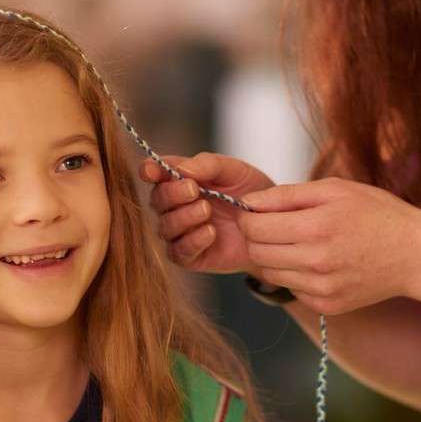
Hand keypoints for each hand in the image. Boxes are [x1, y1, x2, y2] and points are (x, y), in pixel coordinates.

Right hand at [139, 152, 275, 273]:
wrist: (273, 225)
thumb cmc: (250, 192)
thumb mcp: (233, 170)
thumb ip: (206, 165)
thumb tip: (180, 170)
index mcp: (179, 180)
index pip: (154, 173)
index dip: (148, 171)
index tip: (151, 171)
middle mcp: (174, 206)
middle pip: (157, 200)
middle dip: (172, 194)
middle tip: (193, 189)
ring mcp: (181, 233)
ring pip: (165, 227)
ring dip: (183, 217)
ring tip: (207, 210)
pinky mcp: (190, 256)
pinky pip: (179, 252)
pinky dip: (192, 241)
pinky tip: (210, 232)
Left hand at [239, 178, 420, 314]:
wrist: (415, 254)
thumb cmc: (376, 214)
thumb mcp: (335, 189)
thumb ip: (286, 195)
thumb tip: (247, 203)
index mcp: (317, 227)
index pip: (254, 228)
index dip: (249, 218)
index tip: (258, 213)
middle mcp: (317, 262)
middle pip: (257, 253)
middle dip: (258, 238)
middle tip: (276, 226)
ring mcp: (322, 288)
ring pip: (270, 273)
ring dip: (275, 257)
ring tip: (300, 242)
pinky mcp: (327, 305)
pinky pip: (292, 289)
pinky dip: (296, 274)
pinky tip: (318, 262)